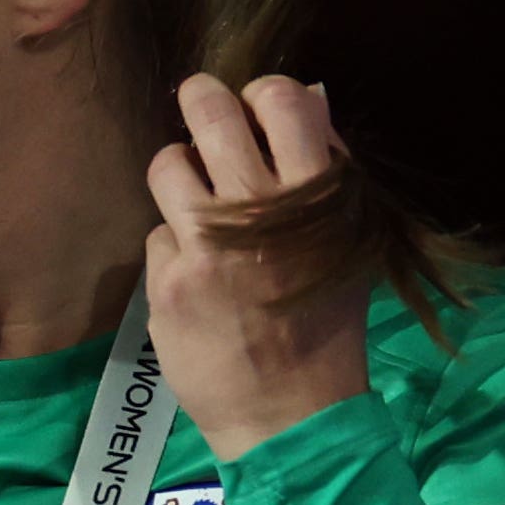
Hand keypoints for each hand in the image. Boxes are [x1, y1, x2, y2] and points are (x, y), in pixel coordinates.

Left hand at [145, 72, 373, 459]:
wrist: (291, 410)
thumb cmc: (324, 323)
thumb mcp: (346, 242)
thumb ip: (325, 173)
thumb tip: (308, 100)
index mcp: (318, 196)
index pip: (284, 100)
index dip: (262, 93)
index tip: (254, 105)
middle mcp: (261, 210)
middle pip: (212, 113)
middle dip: (200, 98)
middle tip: (199, 102)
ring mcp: (209, 244)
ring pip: (168, 164)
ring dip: (177, 169)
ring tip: (191, 191)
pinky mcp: (169, 280)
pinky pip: (158, 233)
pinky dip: (173, 246)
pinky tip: (193, 274)